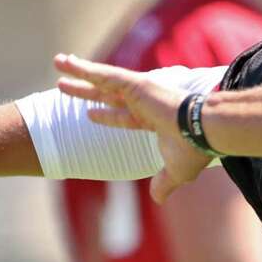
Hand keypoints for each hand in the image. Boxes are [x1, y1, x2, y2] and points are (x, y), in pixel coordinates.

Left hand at [53, 54, 211, 202]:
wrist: (204, 131)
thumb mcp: (176, 172)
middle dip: (86, 90)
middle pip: (106, 95)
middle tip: (64, 85)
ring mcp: (139, 92)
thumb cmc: (194, 149)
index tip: (90, 114)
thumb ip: (164, 183)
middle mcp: (143, 103)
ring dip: (78, 71)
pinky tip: (67, 63)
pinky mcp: (136, 84)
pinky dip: (85, 69)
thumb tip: (158, 199)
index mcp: (152, 120)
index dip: (106, 116)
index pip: (123, 117)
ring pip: (102, 80)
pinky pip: (104, 75)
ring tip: (57, 62)